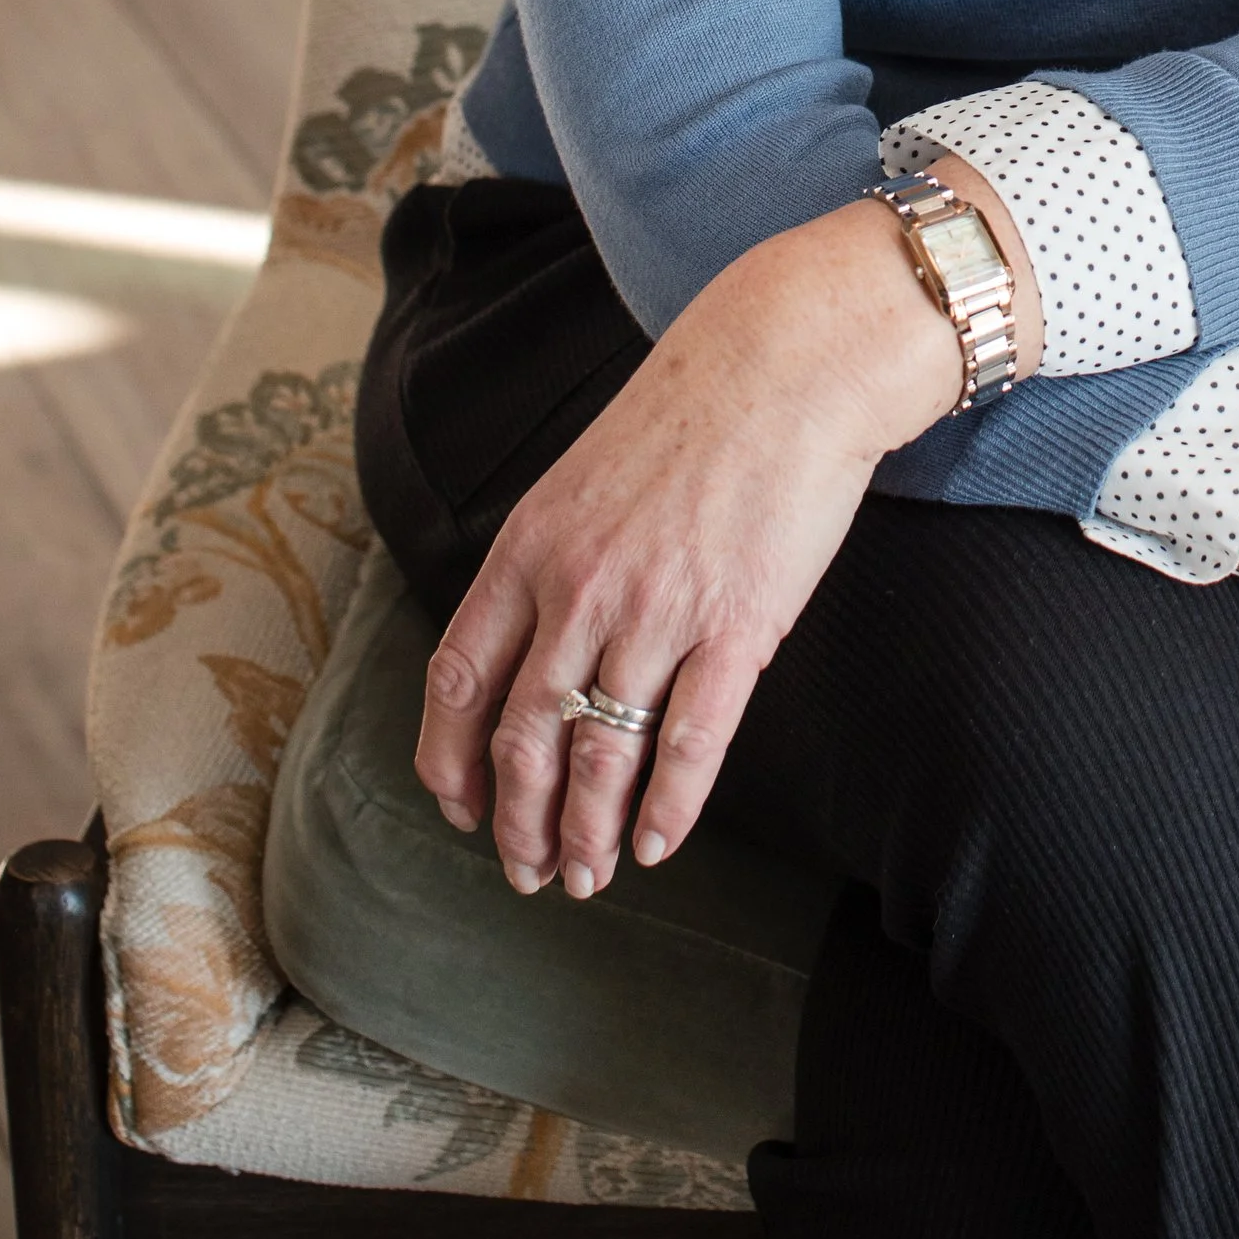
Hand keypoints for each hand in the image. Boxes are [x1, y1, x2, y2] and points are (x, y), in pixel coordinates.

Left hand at [414, 182, 1023, 897]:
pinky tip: (656, 844)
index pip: (457, 679)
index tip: (459, 809)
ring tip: (586, 876)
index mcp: (529, 546)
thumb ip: (552, 563)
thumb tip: (535, 652)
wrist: (788, 362)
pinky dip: (667, 808)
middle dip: (517, 823)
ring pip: (600, 757)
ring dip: (585, 834)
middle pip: (523, 739)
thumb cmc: (692, 414)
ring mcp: (657, 610)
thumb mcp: (583, 479)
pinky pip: (690, 742)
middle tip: (526, 871)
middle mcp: (579, 587)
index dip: (450, 762)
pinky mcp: (737, 625)